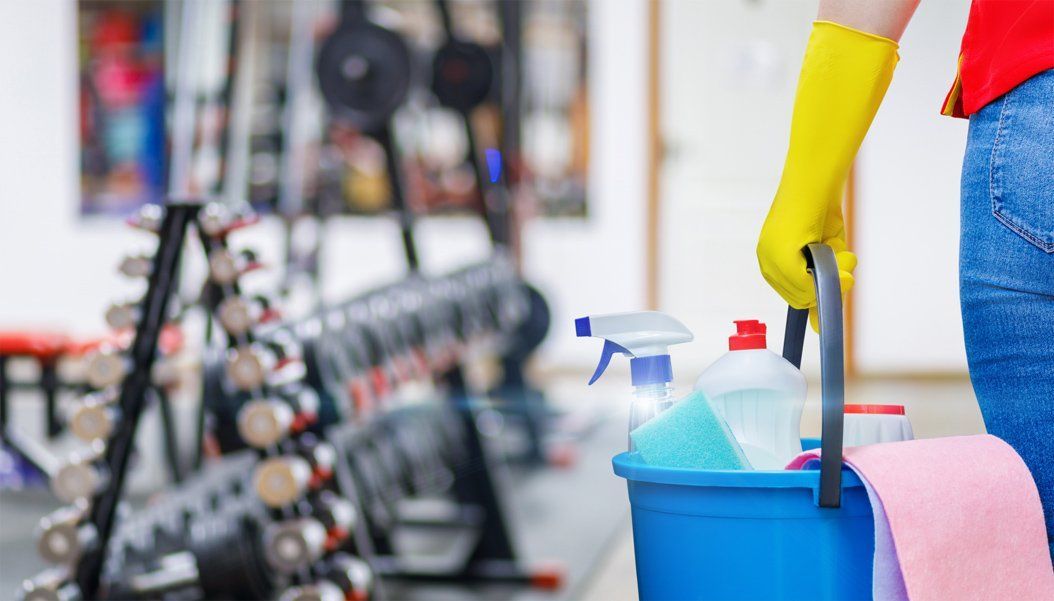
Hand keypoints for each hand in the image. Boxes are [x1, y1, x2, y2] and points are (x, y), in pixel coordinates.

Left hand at [756, 20, 896, 329]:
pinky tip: (828, 250)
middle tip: (840, 254)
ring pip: (803, 289)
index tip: (818, 336)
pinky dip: (821, 270)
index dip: (808, 311)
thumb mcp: (828, 238)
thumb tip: (830, 305)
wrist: (822, 157)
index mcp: (771, 253)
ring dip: (827, 272)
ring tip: (834, 239)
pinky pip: (802, 275)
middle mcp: (762, 252)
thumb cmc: (823, 193)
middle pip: (798, 298)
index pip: (790, 298)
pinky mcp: (780, 239)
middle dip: (824, 284)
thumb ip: (826, 269)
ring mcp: (768, 247)